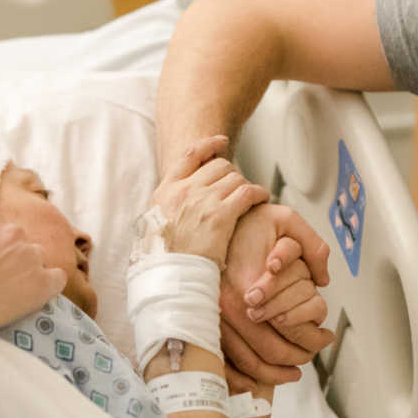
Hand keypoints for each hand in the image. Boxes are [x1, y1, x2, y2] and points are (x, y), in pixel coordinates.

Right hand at [0, 210, 66, 367]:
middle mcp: (14, 232)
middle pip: (18, 242)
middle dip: (7, 257)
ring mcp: (30, 257)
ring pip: (37, 259)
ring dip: (26, 271)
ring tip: (8, 290)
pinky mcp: (41, 283)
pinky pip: (57, 279)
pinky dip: (48, 285)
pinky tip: (34, 294)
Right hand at [149, 136, 268, 265]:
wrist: (171, 275)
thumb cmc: (166, 258)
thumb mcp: (154, 224)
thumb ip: (168, 207)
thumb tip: (177, 200)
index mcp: (166, 191)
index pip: (189, 155)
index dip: (209, 144)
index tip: (222, 142)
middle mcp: (184, 190)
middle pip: (219, 165)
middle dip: (232, 174)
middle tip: (238, 188)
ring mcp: (202, 201)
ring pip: (235, 177)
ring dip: (247, 186)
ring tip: (252, 197)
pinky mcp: (221, 215)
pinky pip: (248, 192)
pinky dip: (259, 193)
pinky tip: (262, 199)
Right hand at [219, 205, 334, 384]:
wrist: (208, 221)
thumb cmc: (247, 222)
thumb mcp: (285, 220)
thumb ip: (312, 246)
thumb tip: (323, 279)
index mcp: (248, 287)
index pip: (287, 330)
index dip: (311, 341)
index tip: (326, 338)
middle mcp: (227, 307)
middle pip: (267, 352)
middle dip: (294, 360)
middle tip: (309, 356)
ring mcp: (212, 318)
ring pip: (245, 363)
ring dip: (271, 374)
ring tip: (291, 371)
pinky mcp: (203, 323)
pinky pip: (222, 362)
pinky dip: (240, 378)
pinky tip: (256, 381)